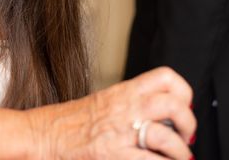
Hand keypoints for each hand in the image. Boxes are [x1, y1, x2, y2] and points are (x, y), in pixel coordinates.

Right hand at [47, 67, 194, 158]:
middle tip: (185, 135)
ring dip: (179, 152)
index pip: (165, 78)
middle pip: (172, 104)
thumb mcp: (100, 103)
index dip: (183, 93)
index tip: (182, 108)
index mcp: (121, 93)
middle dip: (187, 123)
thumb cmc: (66, 122)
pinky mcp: (112, 154)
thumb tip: (155, 119)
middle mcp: (123, 108)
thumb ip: (127, 106)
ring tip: (176, 158)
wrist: (41, 134)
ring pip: (166, 136)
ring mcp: (118, 132)